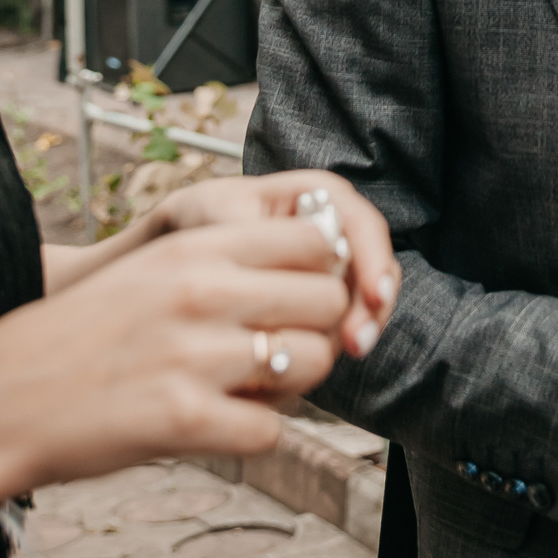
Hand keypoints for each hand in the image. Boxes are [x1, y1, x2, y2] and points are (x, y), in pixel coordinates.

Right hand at [0, 220, 359, 516]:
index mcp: (195, 247)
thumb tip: (315, 273)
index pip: (315, 237)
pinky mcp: (184, 420)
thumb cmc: (76, 339)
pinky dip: (253, 436)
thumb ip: (225, 265)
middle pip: (327, 301)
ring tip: (247, 392)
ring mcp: (195, 355)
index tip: (300, 297)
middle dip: (316, 332)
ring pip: (312, 364)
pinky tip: (216, 428)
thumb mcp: (150, 272)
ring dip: (292, 386)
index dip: (323, 271)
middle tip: (278, 353)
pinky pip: (272, 430)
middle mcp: (202, 291)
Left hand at [148, 173, 397, 356]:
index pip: (363, 226)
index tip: (373, 296)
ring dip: (359, 329)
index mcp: (319, 194)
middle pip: (375, 268)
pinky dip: (334, 342)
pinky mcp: (321, 301)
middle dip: (372, 307)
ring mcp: (332, 267)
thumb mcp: (216, 214)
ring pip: (366, 301)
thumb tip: (293, 246)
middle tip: (357, 342)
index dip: (374, 261)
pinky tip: (317, 362)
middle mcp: (336, 228)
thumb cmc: (201, 220)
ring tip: (346, 353)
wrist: (183, 244)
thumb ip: (252, 228)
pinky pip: (342, 323)